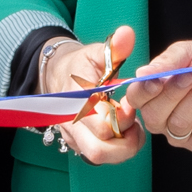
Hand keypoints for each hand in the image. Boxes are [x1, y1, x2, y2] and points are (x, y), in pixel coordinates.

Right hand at [39, 26, 146, 165]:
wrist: (57, 77)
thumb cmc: (81, 66)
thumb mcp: (97, 52)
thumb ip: (114, 47)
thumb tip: (127, 34)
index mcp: (77, 99)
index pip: (102, 122)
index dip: (122, 117)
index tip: (129, 104)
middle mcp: (72, 123)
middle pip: (100, 150)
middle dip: (125, 141)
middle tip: (134, 123)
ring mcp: (74, 137)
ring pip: (100, 157)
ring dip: (123, 147)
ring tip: (131, 128)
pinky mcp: (79, 144)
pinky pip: (101, 156)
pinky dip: (118, 149)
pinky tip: (124, 131)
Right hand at [123, 38, 191, 155]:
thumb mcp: (191, 52)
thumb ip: (168, 61)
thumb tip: (142, 74)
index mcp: (154, 96)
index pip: (136, 100)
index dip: (142, 92)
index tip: (156, 80)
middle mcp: (164, 120)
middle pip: (154, 116)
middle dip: (173, 93)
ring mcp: (184, 135)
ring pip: (180, 122)